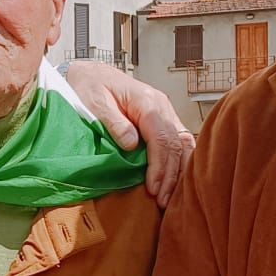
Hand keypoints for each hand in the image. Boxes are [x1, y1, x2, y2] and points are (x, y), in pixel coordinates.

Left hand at [59, 60, 195, 205]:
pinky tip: (176, 181)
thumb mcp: (95, 102)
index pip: (161, 138)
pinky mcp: (164, 120)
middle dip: (171, 175)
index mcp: (148, 101)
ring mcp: (166, 112)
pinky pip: (179, 142)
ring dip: (179, 172)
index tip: (153, 188)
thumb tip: (131, 144)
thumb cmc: (91, 86)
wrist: (92, 73)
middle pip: (176, 145)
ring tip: (170, 196)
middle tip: (163, 201)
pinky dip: (181, 162)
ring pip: (183, 144)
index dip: (159, 166)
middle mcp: (162, 106)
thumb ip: (114, 122)